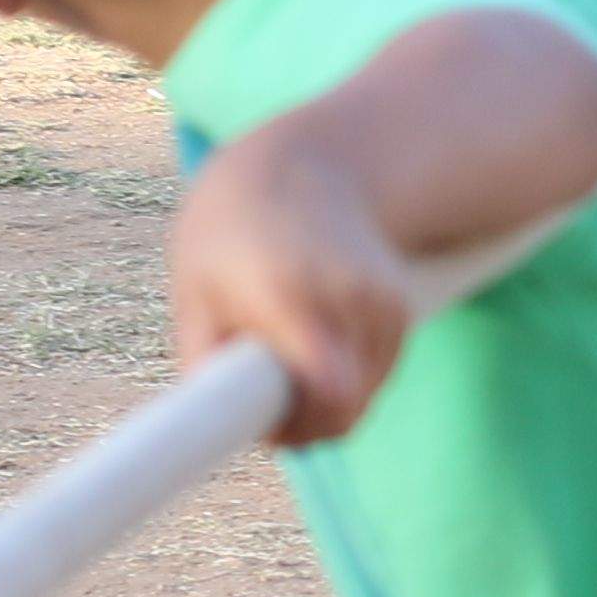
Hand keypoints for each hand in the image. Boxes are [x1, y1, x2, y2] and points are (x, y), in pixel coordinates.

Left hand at [171, 121, 423, 447]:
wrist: (305, 169)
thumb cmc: (231, 234)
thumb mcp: (195, 290)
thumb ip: (205, 359)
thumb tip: (217, 425)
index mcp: (290, 291)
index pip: (327, 389)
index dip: (297, 427)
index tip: (267, 426)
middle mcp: (350, 297)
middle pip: (341, 412)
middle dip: (299, 426)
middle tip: (258, 405)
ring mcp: (384, 306)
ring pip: (357, 404)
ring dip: (319, 406)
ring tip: (280, 364)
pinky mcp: (402, 314)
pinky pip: (371, 382)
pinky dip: (341, 385)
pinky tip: (314, 348)